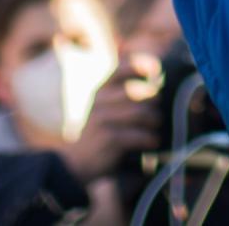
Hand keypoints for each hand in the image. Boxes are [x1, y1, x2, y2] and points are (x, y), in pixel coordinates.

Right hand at [63, 57, 161, 185]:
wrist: (71, 164)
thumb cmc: (93, 135)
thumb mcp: (100, 110)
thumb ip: (120, 97)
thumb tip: (154, 85)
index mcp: (99, 91)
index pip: (121, 69)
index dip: (141, 66)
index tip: (156, 71)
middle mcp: (100, 101)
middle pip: (137, 91)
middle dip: (153, 99)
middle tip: (157, 108)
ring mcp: (103, 120)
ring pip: (141, 112)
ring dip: (154, 120)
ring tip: (156, 126)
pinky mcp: (109, 139)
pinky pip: (138, 135)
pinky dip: (150, 138)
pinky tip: (153, 142)